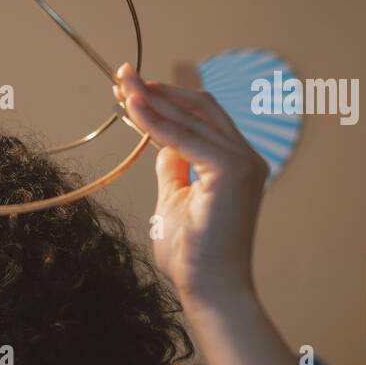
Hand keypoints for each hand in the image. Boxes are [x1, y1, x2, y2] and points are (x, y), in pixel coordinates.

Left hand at [114, 63, 267, 307]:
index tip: (129, 89)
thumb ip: (173, 170)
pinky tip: (134, 107)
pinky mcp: (233, 171)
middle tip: (120, 75)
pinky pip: (187, 138)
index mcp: (233, 163)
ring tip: (121, 84)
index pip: (199, 117)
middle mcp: (245, 157)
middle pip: (198, 107)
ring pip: (192, 116)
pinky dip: (158, 121)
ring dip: (153, 98)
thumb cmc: (192, 256)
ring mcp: (243, 162)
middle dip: (156, 89)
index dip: (163, 99)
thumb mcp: (174, 202)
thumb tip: (162, 145)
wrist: (209, 289)